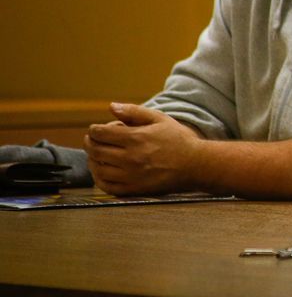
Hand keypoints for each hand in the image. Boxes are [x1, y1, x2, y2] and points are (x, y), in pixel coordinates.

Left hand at [84, 103, 203, 194]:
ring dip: (92, 160)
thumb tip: (110, 107)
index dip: (94, 130)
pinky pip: (107, 187)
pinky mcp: (135, 189)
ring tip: (95, 156)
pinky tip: (101, 172)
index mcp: (136, 138)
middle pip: (96, 150)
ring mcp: (132, 176)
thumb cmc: (178, 140)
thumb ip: (134, 111)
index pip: (101, 133)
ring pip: (98, 169)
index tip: (96, 129)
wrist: (196, 165)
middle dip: (89, 143)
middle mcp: (131, 158)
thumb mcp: (160, 119)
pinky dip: (99, 179)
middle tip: (92, 141)